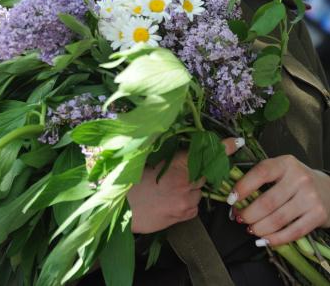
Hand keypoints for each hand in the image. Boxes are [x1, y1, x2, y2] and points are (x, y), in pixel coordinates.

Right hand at [128, 137, 242, 233]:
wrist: (120, 210)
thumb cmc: (130, 182)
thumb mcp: (148, 162)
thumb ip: (169, 157)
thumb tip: (184, 152)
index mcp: (177, 165)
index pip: (207, 154)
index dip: (224, 147)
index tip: (237, 142)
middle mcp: (186, 183)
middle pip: (206, 173)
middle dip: (201, 169)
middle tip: (184, 170)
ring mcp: (186, 201)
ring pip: (198, 191)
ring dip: (190, 188)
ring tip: (168, 189)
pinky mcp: (184, 216)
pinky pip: (193, 206)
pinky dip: (186, 201)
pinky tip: (169, 200)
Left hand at [230, 155, 329, 245]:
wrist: (329, 190)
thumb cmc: (297, 180)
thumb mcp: (282, 169)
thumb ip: (262, 177)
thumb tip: (234, 195)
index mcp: (286, 163)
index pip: (261, 172)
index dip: (243, 187)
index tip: (231, 199)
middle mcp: (299, 178)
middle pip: (267, 201)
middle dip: (249, 213)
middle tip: (240, 218)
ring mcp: (310, 197)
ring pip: (278, 219)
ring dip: (259, 228)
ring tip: (251, 229)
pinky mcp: (318, 215)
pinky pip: (292, 232)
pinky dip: (275, 239)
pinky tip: (265, 240)